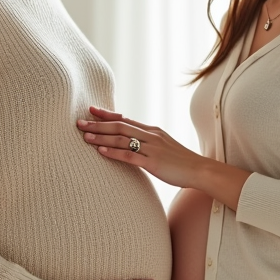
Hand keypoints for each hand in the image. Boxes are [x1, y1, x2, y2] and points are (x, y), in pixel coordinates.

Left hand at [76, 106, 209, 188]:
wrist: (199, 169)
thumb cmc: (181, 161)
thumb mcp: (164, 145)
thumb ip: (148, 141)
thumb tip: (132, 140)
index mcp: (152, 131)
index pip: (125, 119)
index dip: (107, 114)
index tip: (91, 110)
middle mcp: (150, 135)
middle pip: (119, 126)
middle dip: (97, 124)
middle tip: (79, 122)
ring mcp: (151, 148)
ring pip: (121, 139)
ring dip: (101, 137)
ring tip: (84, 137)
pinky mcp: (153, 162)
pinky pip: (129, 155)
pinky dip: (113, 152)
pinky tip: (100, 150)